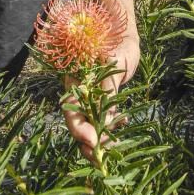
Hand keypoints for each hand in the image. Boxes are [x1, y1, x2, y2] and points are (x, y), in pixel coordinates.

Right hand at [62, 34, 139, 161]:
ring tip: (113, 151)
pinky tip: (122, 126)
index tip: (93, 141)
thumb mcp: (113, 58)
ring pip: (91, 125)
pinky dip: (111, 128)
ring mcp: (91, 97)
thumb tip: (107, 110)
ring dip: (100, 141)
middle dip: (89, 144)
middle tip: (101, 160)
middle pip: (79, 123)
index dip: (79, 128)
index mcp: (75, 81)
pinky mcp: (103, 100)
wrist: (121, 33)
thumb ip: (108, 84)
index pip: (71, 110)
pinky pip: (104, 118)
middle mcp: (80, 92)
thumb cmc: (114, 41)